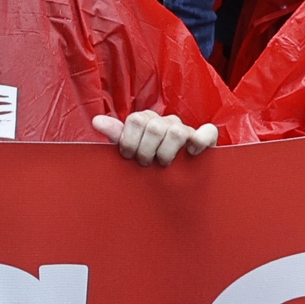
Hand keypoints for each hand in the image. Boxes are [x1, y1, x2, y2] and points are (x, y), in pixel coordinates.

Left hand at [95, 109, 216, 164]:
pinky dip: (200, 141)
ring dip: (167, 152)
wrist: (171, 184)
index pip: (136, 119)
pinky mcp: (205, 139)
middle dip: (146, 150)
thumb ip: (117, 135)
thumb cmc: (147, 163)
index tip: (129, 156)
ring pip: (176, 131)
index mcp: (147, 120)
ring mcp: (186, 129)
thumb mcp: (130, 149)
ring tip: (164, 164)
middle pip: (154, 126)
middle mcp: (166, 121)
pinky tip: (191, 153)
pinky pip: (207, 132)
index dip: (130, 141)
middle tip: (146, 163)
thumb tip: (97, 121)